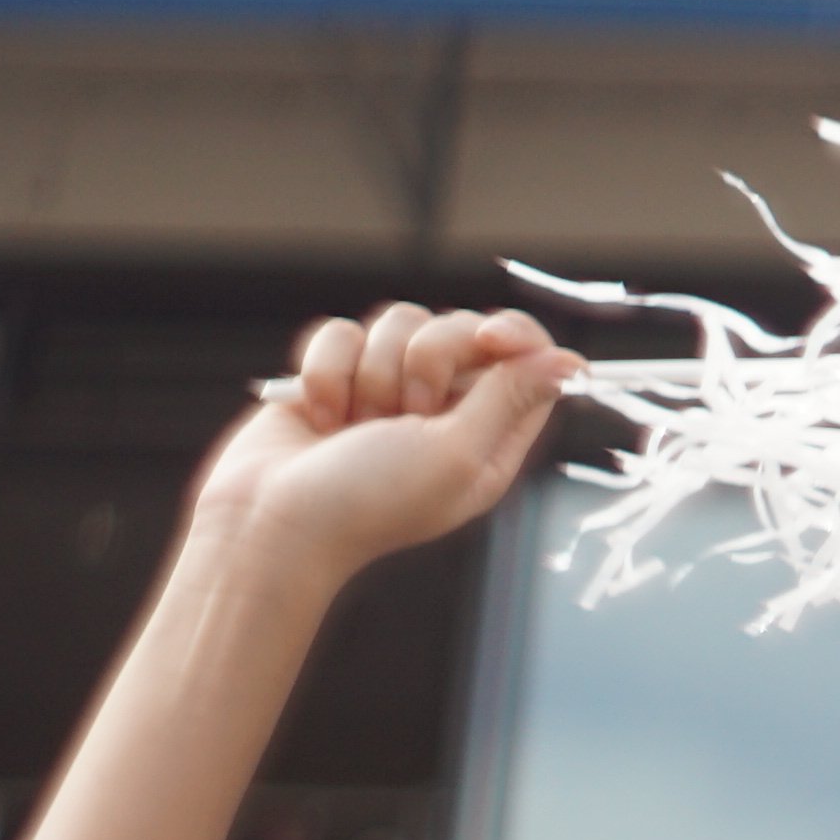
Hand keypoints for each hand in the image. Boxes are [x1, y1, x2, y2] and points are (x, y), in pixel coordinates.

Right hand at [190, 307, 574, 591]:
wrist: (270, 519)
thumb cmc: (370, 500)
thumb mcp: (457, 453)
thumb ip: (509, 398)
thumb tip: (570, 361)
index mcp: (491, 435)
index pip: (526, 359)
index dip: (515, 335)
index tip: (489, 337)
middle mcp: (447, 411)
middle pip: (461, 327)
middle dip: (429, 357)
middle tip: (408, 410)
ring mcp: (389, 390)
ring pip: (397, 321)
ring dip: (373, 370)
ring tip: (358, 422)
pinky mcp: (336, 376)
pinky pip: (340, 332)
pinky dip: (327, 371)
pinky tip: (321, 416)